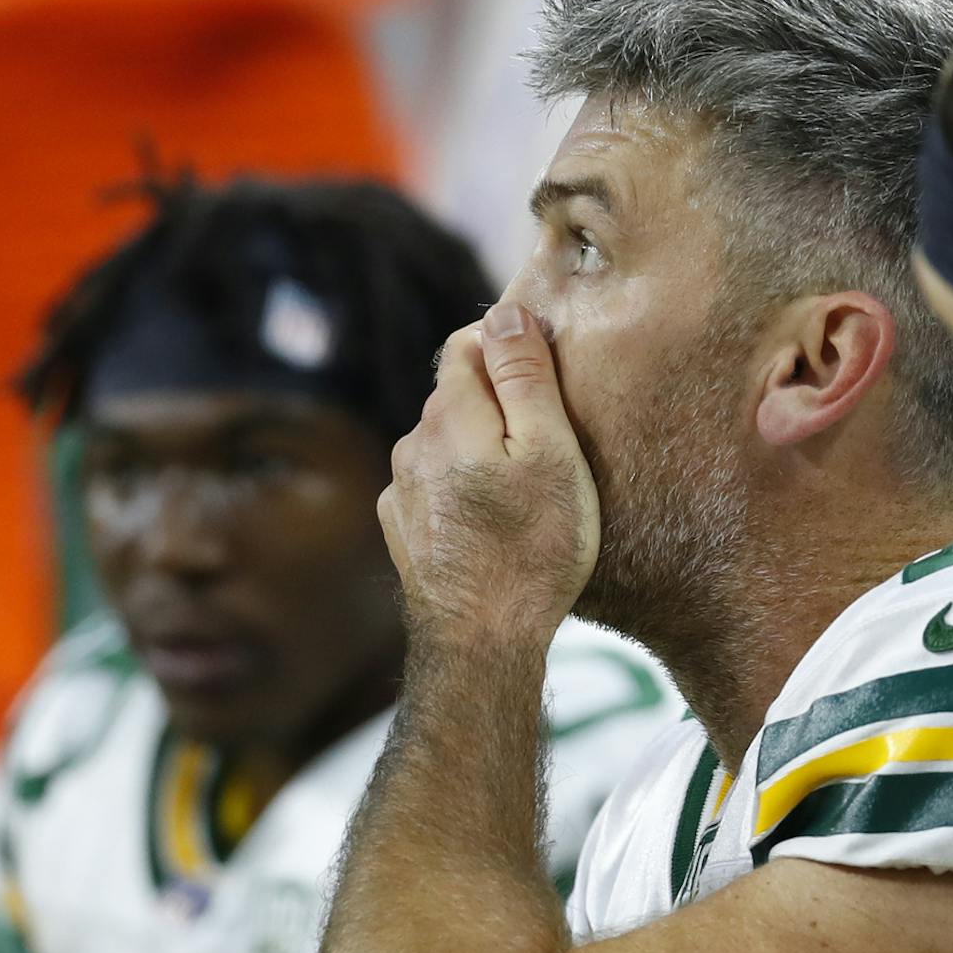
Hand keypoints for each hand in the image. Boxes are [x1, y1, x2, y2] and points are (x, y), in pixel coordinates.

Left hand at [380, 303, 598, 645]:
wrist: (482, 639)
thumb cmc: (533, 546)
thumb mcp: (551, 452)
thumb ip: (525, 378)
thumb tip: (506, 312)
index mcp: (452, 412)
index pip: (469, 342)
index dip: (510, 344)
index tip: (549, 371)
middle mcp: (414, 441)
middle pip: (458, 392)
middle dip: (499, 398)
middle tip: (551, 435)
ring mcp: (401, 487)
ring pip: (446, 440)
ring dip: (480, 446)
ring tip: (526, 485)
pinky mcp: (402, 526)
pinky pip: (435, 484)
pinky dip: (462, 485)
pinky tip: (493, 518)